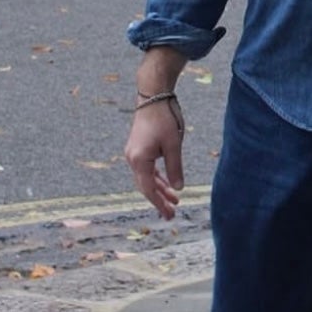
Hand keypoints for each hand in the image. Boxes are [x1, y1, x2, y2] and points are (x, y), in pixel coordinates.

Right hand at [125, 46, 186, 218]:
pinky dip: (157, 177)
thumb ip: (175, 168)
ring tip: (174, 200)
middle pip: (146, 186)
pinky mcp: (138, 148)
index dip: (159, 203)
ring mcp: (134, 153)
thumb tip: (179, 189)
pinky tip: (168, 184)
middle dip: (159, 199)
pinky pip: (147, 168)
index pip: (148, 189)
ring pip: (147, 177)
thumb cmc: (164, 118)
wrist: (153, 96)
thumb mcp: (174, 145)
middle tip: (172, 213)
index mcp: (139, 160)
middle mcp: (132, 159)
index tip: (169, 215)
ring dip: (160, 188)